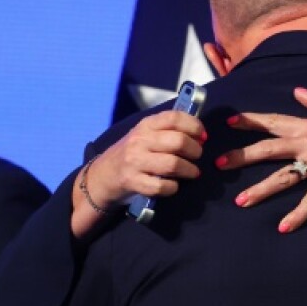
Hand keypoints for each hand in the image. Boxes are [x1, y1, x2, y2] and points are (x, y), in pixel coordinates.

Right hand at [85, 110, 205, 209]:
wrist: (103, 175)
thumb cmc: (133, 152)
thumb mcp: (146, 134)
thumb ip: (168, 130)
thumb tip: (200, 135)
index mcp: (146, 125)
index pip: (174, 118)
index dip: (194, 126)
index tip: (202, 136)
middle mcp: (140, 140)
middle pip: (178, 141)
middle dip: (195, 150)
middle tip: (197, 156)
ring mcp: (135, 161)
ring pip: (173, 164)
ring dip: (189, 170)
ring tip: (193, 172)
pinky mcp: (133, 182)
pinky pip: (161, 186)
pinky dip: (173, 187)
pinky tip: (174, 185)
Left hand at [217, 87, 306, 232]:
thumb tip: (298, 92)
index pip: (273, 122)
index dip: (250, 121)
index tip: (229, 121)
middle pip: (267, 150)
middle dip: (241, 157)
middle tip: (218, 164)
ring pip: (283, 178)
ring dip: (260, 190)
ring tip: (240, 202)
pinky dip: (298, 215)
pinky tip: (283, 228)